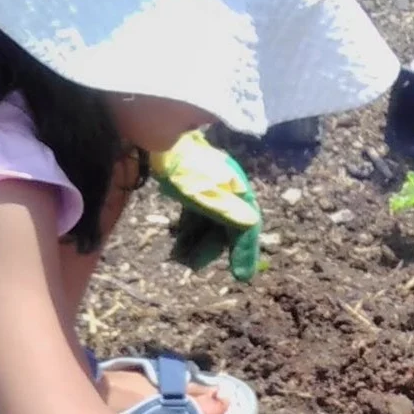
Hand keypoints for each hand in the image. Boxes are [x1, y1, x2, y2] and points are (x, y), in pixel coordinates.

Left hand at [152, 131, 259, 281]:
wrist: (161, 138)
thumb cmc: (184, 165)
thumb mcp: (203, 190)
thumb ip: (226, 209)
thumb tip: (252, 223)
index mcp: (236, 191)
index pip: (246, 227)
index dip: (245, 252)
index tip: (241, 276)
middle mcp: (228, 191)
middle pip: (225, 227)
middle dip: (210, 248)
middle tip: (192, 265)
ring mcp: (211, 189)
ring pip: (209, 223)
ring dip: (196, 241)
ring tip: (180, 256)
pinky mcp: (194, 188)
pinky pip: (196, 215)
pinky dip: (189, 230)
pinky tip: (178, 241)